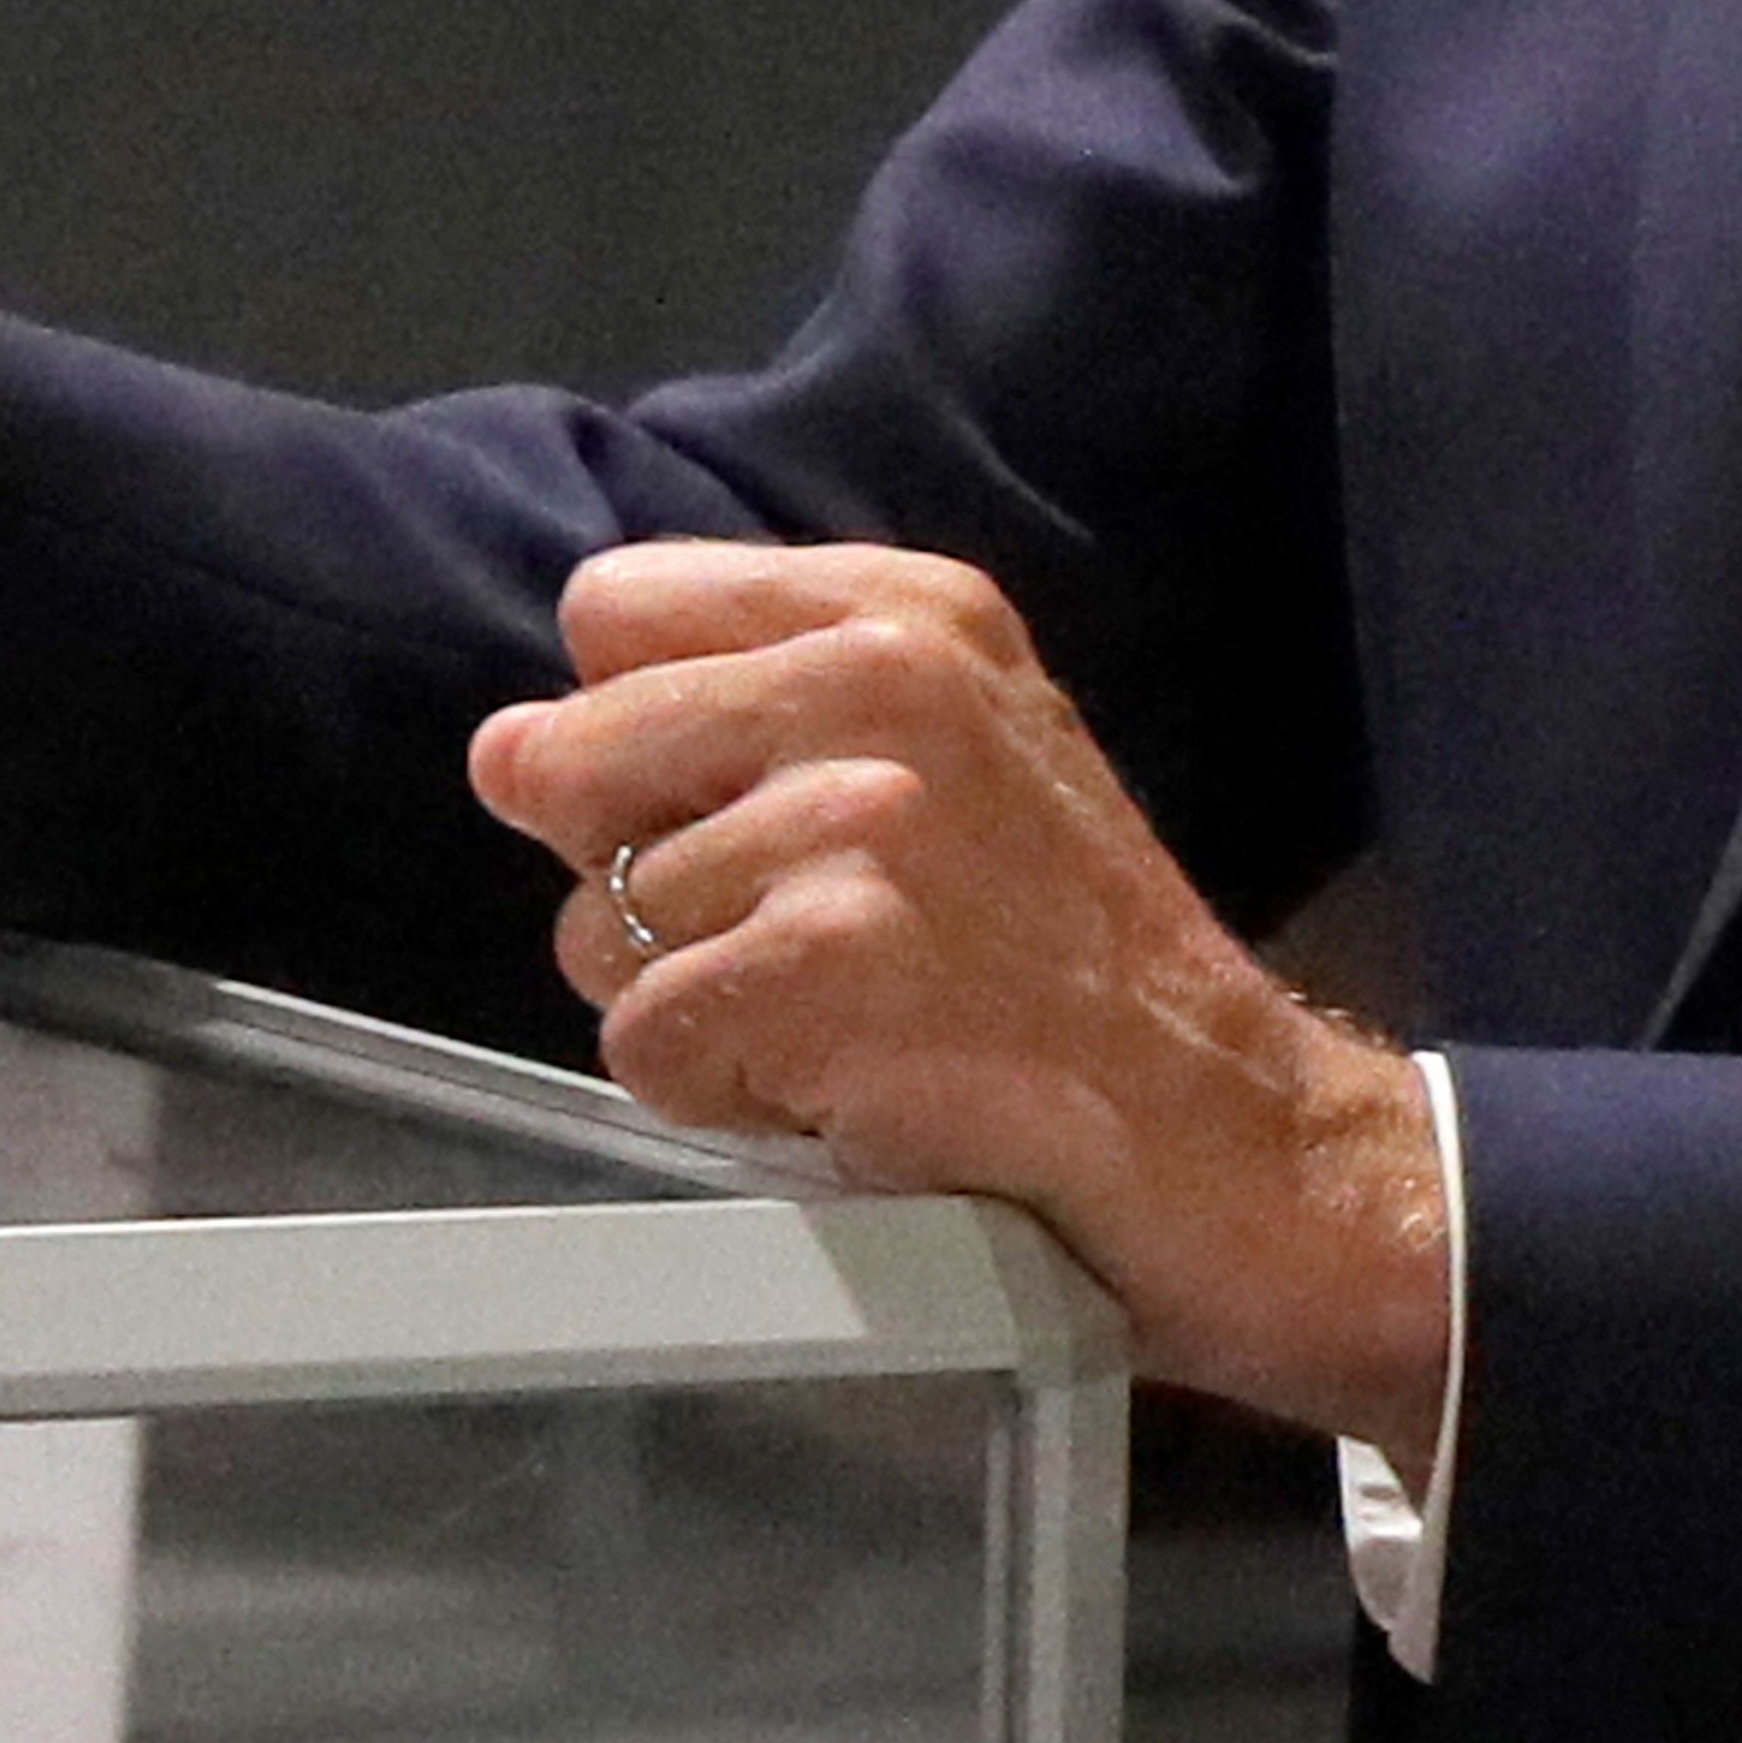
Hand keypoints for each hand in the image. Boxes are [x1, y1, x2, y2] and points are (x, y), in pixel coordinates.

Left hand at [469, 541, 1450, 1462]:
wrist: (1237, 1132)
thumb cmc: (1068, 954)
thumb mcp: (947, 753)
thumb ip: (730, 716)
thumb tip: (504, 751)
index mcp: (902, 610)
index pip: (609, 611)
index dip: (630, 735)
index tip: (734, 810)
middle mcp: (879, 683)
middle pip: (569, 764)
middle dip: (640, 884)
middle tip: (792, 946)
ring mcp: (861, 824)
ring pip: (599, 926)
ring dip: (696, 1009)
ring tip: (848, 1024)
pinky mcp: (838, 967)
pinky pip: (645, 1042)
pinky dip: (722, 1098)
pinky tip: (843, 1091)